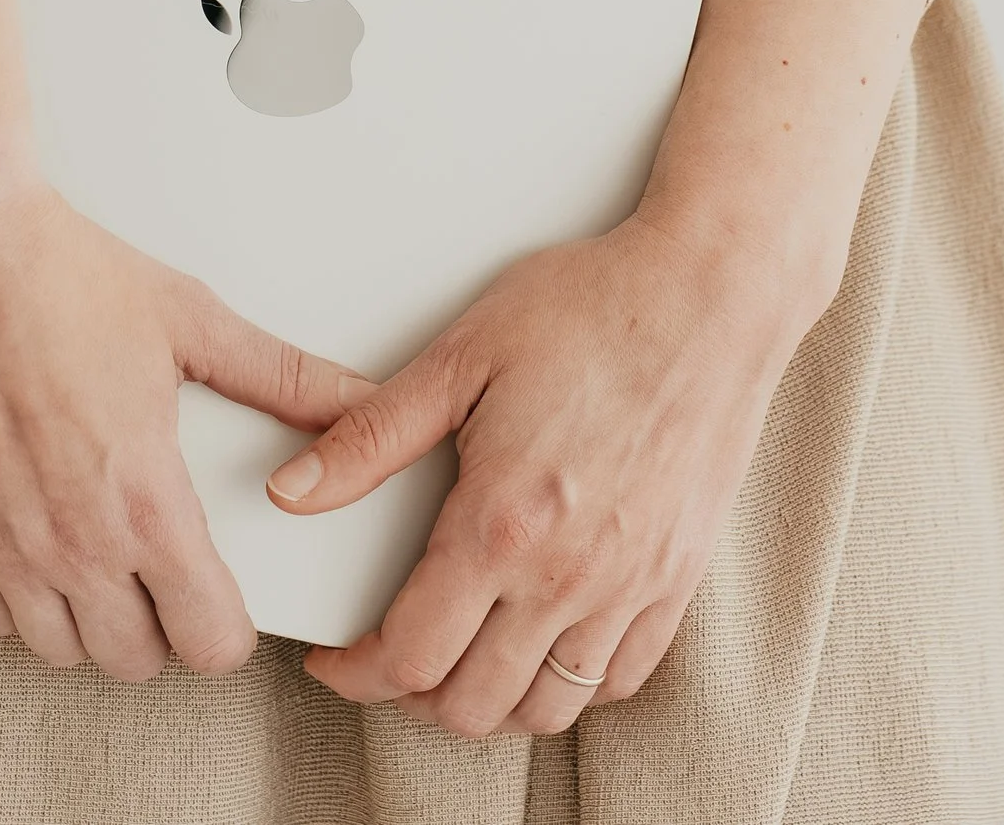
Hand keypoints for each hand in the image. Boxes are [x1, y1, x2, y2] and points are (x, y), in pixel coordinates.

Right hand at [0, 178, 372, 680]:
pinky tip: (45, 554)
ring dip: (93, 621)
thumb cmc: (66, 276)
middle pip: (133, 659)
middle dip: (165, 628)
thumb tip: (360, 400)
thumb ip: (285, 379)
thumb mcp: (195, 324)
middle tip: (173, 577)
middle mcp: (68, 540)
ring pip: (59, 649)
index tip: (231, 607)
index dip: (229, 633)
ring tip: (112, 564)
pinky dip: (21, 603)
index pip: (205, 637)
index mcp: (142, 499)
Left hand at [269, 209, 827, 735]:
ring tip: (467, 655)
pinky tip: (545, 642)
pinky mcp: (677, 575)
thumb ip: (371, 436)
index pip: (409, 658)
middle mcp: (568, 573)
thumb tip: (290, 489)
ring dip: (492, 700)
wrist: (713, 293)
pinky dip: (571, 684)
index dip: (356, 673)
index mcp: (501, 524)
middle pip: (470, 707)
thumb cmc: (597, 308)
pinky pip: (617, 678)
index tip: (343, 657)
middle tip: (397, 653)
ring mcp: (631, 583)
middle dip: (413, 696)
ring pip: (546, 709)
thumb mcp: (464, 356)